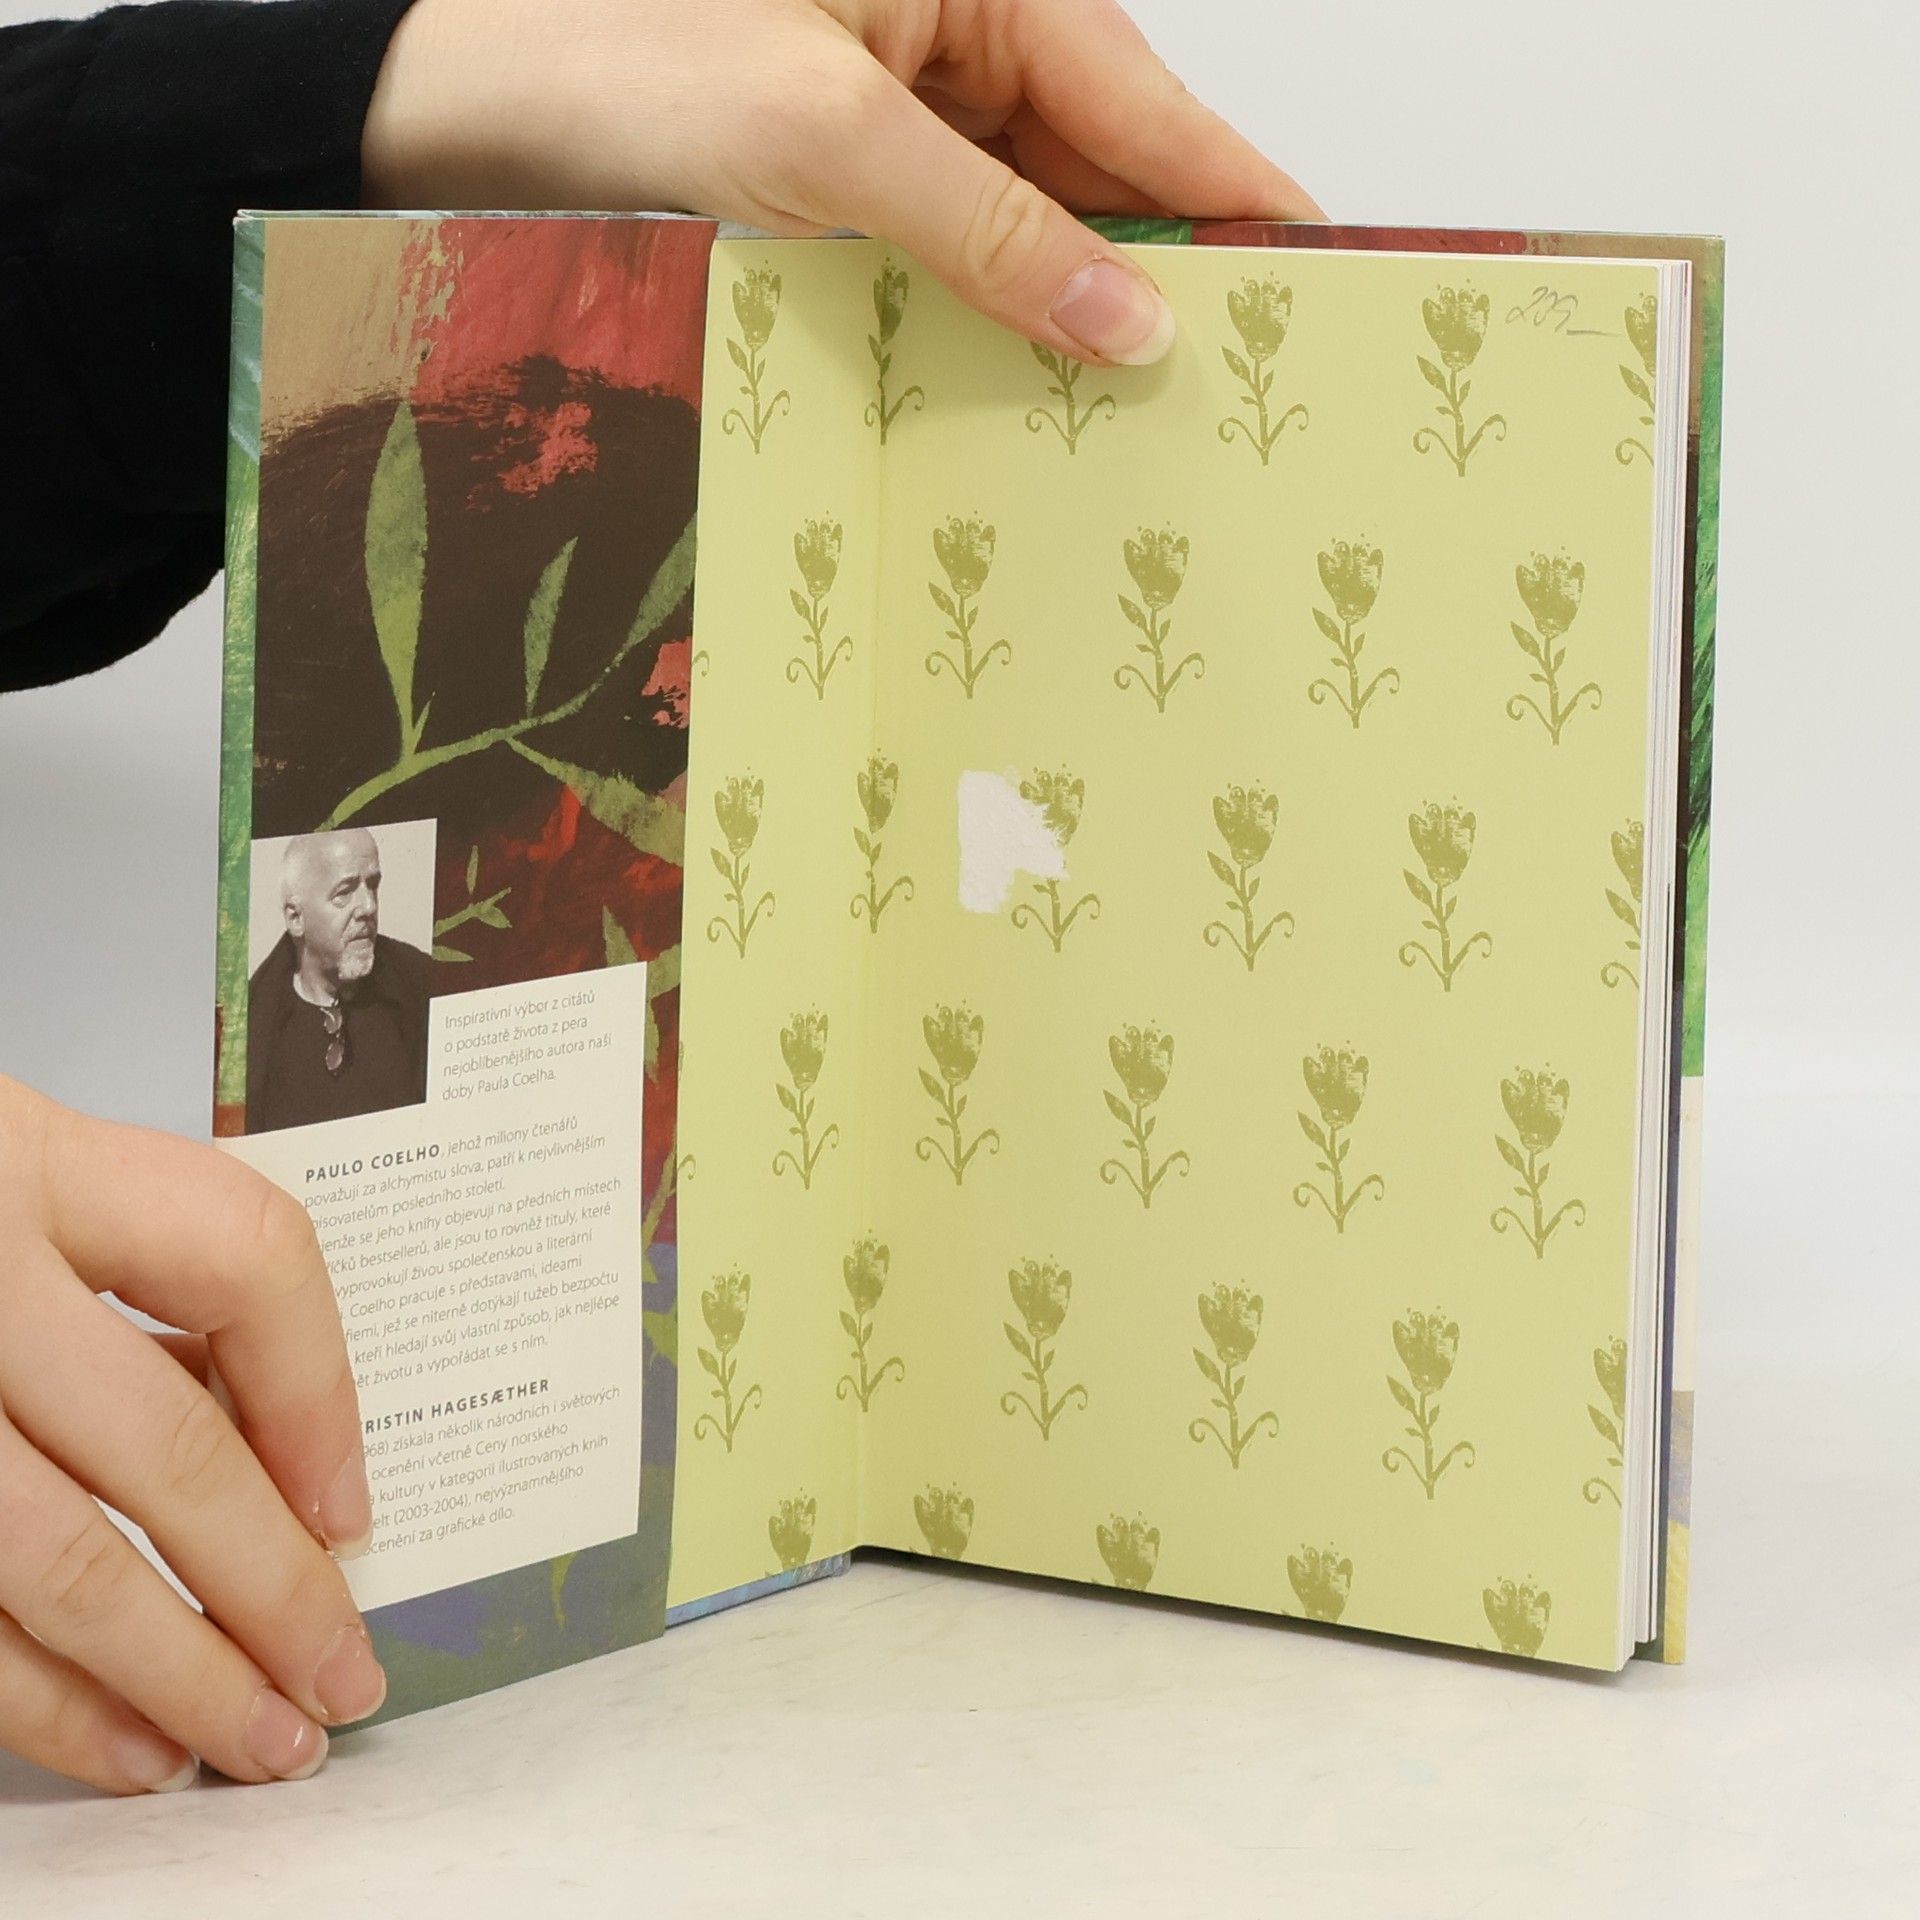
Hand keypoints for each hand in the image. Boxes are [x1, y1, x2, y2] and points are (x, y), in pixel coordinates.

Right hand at [0, 1078, 381, 1792]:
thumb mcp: (31, 1182)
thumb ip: (141, 1278)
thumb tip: (283, 1441)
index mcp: (34, 1161)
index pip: (246, 1260)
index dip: (321, 1396)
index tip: (354, 1510)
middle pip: (165, 1448)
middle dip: (273, 1588)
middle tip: (344, 1673)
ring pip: (60, 1565)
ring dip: (175, 1676)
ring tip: (261, 1737)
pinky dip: (49, 1705)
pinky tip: (128, 1740)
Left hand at [361, 0, 1322, 366]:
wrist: (475, 102)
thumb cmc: (625, 59)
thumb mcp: (831, 140)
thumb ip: (994, 233)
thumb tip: (1130, 322)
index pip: (1154, 107)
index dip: (1242, 201)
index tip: (1328, 282)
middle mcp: (963, 38)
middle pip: (1108, 169)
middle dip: (1160, 273)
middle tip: (1233, 389)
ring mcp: (913, 110)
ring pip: (1039, 219)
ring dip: (1073, 309)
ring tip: (1139, 415)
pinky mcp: (863, 174)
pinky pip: (963, 246)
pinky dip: (993, 314)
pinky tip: (1024, 384)